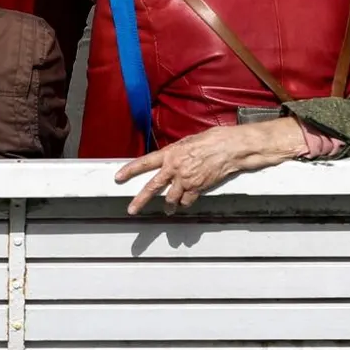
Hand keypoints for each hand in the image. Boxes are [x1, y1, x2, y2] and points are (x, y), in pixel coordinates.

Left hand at [114, 118, 308, 214]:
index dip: (130, 170)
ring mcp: (186, 180)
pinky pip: (187, 201)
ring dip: (169, 205)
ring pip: (171, 198)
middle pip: (152, 187)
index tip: (119, 177)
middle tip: (132, 209)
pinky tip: (186, 203)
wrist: (230, 148)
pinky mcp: (197, 188)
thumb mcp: (188, 141)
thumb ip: (176, 152)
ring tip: (168, 210)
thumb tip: (170, 158)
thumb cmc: (212, 140)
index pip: (144, 163)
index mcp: (170, 153)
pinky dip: (185, 203)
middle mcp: (175, 168)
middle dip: (140, 200)